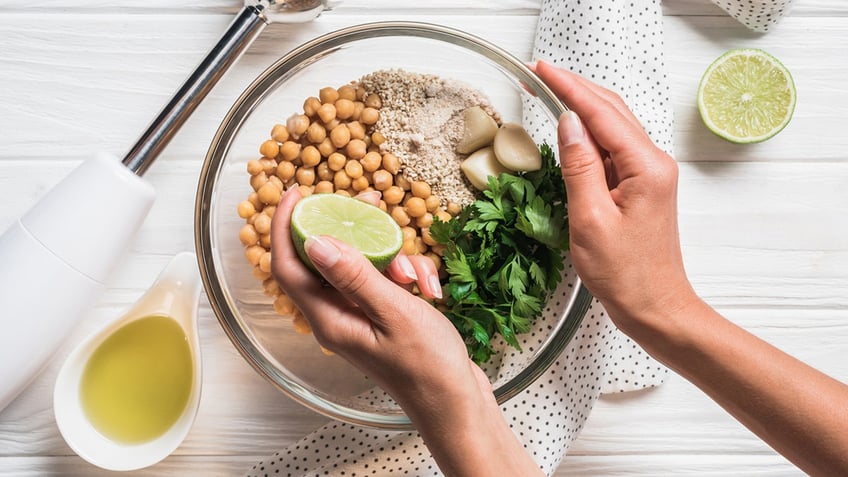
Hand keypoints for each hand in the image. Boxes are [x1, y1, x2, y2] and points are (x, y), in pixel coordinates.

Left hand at [270, 187, 491, 420]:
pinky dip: (408, 274)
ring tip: (415, 276)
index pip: (289, 265)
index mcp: (328, 319)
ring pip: (364, 264)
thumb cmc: (427, 368)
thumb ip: (354, 276)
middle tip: (371, 202)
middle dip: (352, 228)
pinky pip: (386, 280)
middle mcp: (337, 316)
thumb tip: (314, 241)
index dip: (286, 226)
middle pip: (327, 257)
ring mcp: (361, 316)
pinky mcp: (383, 316)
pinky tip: (429, 288)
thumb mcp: (393, 313)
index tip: (297, 190)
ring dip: (393, 257)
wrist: (457, 405)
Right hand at [532, 61, 697, 332]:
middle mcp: (654, 163)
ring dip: (583, 107)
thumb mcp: (590, 219)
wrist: (655, 307)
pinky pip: (614, 149)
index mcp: (646, 167)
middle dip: (575, 88)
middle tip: (539, 75)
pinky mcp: (642, 187)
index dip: (568, 87)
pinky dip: (590, 134)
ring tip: (550, 91)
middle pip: (612, 110)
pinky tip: (572, 130)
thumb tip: (568, 123)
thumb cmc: (625, 274)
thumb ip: (580, 166)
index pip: (601, 113)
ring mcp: (650, 174)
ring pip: (614, 127)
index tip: (541, 70)